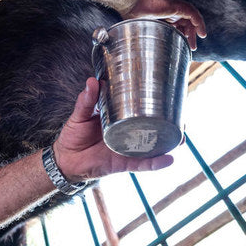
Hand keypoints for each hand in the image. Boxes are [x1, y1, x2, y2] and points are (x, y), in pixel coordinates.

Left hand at [53, 78, 173, 181]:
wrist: (64, 159)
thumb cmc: (73, 135)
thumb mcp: (80, 114)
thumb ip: (86, 100)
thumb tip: (93, 81)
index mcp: (120, 120)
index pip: (140, 112)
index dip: (156, 107)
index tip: (170, 97)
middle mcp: (127, 134)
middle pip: (153, 130)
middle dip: (169, 126)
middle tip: (181, 118)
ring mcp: (127, 149)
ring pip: (152, 148)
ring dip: (167, 144)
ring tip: (180, 138)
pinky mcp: (122, 163)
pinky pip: (142, 164)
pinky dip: (155, 163)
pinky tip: (168, 159)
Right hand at [119, 0, 206, 49]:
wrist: (130, 0)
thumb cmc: (130, 13)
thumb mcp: (138, 28)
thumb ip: (141, 36)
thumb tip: (136, 49)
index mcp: (162, 14)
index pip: (177, 24)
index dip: (181, 34)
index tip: (182, 45)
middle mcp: (170, 9)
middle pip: (186, 22)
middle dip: (190, 35)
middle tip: (192, 47)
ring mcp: (174, 6)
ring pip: (191, 18)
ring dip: (196, 30)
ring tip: (197, 43)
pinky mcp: (177, 6)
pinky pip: (193, 14)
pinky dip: (199, 23)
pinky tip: (201, 33)